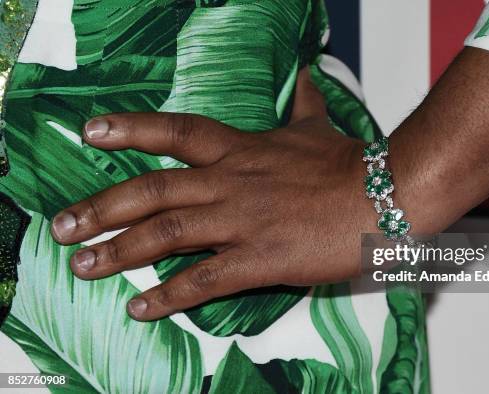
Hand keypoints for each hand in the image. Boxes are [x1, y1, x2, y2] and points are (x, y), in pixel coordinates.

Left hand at [50, 69, 374, 320]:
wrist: (386, 194)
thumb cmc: (350, 163)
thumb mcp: (317, 128)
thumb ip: (302, 103)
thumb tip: (305, 75)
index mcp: (242, 150)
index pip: (176, 132)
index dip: (131, 130)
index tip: (91, 132)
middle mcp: (231, 183)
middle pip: (153, 190)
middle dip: (102, 206)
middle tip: (63, 225)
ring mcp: (243, 221)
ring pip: (167, 234)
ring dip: (119, 251)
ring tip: (83, 266)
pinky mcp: (261, 258)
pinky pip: (205, 279)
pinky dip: (168, 296)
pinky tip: (140, 308)